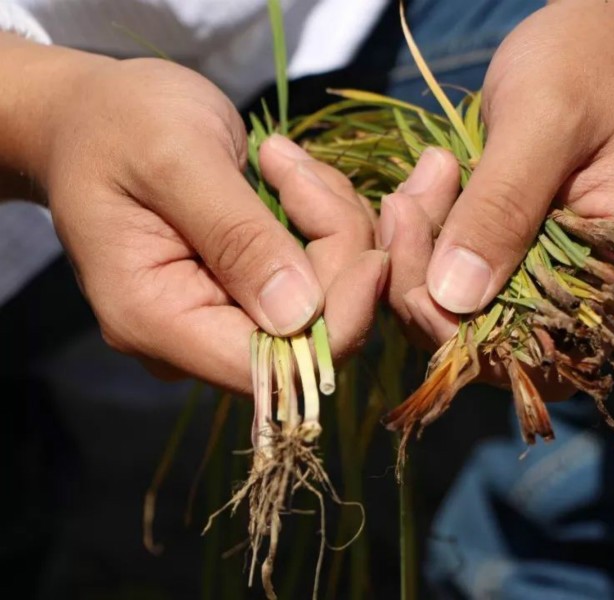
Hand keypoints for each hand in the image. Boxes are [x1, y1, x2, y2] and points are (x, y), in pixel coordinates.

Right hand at [10, 44, 383, 390]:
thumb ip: (236, 235)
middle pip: (312, 333)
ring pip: (329, 302)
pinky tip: (293, 177)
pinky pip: (321, 277)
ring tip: (284, 160)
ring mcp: (224, 318)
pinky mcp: (252, 294)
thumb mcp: (176, 158)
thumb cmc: (119, 123)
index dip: (338, 319)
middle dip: (337, 249)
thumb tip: (300, 315)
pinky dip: (327, 225)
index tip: (371, 250)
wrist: (92, 116)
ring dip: (334, 225)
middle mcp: (192, 338)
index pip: (270, 366)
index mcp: (154, 319)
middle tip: (298, 168)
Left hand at [383, 0, 613, 387]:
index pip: (541, 353)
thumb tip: (455, 297)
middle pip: (500, 342)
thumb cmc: (594, 57)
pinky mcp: (533, 247)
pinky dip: (437, 242)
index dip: (465, 332)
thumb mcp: (546, 120)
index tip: (416, 253)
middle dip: (433, 288)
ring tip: (418, 186)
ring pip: (477, 311)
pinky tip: (426, 191)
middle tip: (406, 204)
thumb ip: (504, 206)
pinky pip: (474, 273)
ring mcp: (564, 269)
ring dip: (427, 260)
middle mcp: (598, 288)